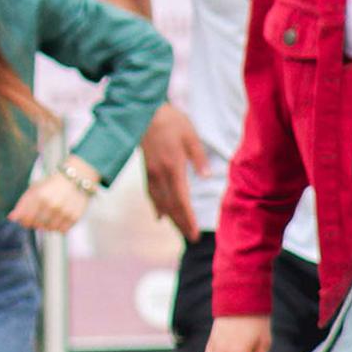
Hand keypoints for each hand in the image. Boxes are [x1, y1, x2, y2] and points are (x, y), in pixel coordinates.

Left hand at [7, 158, 98, 232]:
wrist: (76, 178)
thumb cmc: (52, 184)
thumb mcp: (36, 189)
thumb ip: (23, 204)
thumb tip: (11, 218)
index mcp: (39, 196)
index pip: (25, 218)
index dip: (24, 221)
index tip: (25, 219)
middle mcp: (51, 204)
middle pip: (37, 225)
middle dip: (35, 223)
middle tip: (40, 215)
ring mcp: (63, 211)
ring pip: (49, 229)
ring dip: (48, 225)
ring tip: (51, 214)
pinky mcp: (74, 217)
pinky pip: (62, 230)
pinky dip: (59, 227)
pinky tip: (60, 217)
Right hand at [138, 105, 209, 242]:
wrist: (144, 113)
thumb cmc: (171, 122)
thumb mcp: (190, 135)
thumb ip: (199, 157)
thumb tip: (207, 177)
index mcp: (173, 167)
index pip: (181, 199)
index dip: (188, 218)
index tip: (195, 232)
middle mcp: (160, 174)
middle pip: (171, 205)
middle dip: (181, 223)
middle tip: (191, 238)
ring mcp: (151, 173)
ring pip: (160, 202)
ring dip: (170, 218)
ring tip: (180, 230)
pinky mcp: (147, 170)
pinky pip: (151, 194)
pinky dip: (156, 207)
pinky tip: (159, 216)